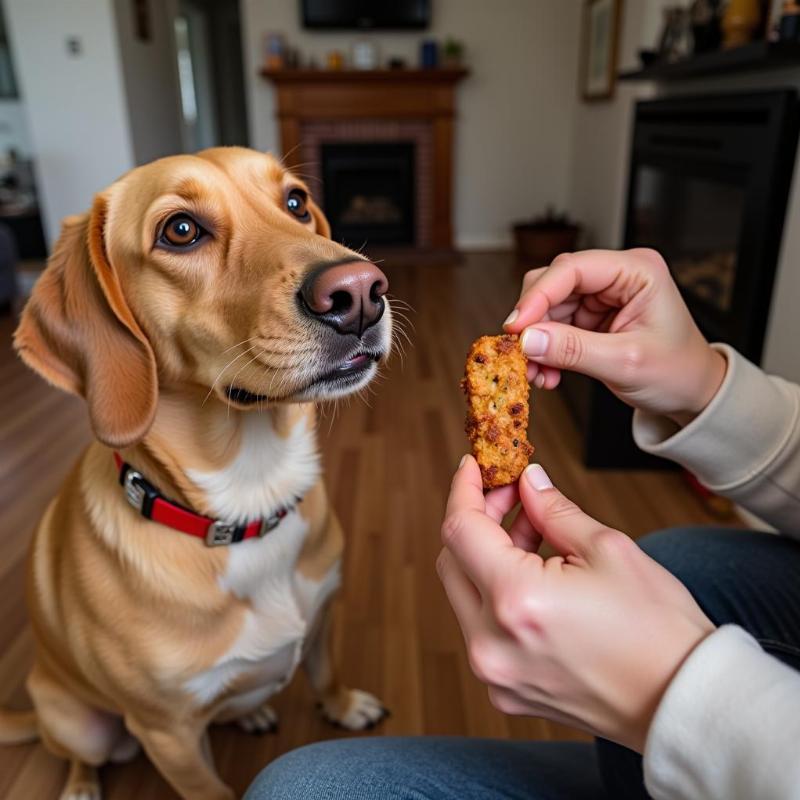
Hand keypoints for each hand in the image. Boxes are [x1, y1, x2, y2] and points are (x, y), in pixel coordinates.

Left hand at [437, 456, 714, 750]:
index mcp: (515, 601)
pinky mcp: (505, 690)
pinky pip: (482, 628)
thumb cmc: (658, 630)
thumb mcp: (608, 549)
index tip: (474, 467)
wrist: (683, 702)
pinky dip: (497, 593)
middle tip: (512, 496)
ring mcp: (495, 673)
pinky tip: (535, 573)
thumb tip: (528, 482)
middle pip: (452, 562)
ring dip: (488, 556)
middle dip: (477, 520)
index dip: (465, 490)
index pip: (461, 530)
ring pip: (465, 594)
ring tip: (534, 531)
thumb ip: (553, 510)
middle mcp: (492, 643)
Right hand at [503, 249, 726, 425]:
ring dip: (536, 341)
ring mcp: (601, 295)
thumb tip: (527, 340)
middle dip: (534, 321)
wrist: (691, 392)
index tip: (516, 328)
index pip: (573, 269)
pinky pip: (552, 326)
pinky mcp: (589, 316)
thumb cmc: (676, 372)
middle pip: (553, 283)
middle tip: (521, 354)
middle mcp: (616, 275)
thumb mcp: (625, 362)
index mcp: (637, 270)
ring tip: (538, 374)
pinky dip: (545, 351)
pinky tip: (548, 373)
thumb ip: (574, 349)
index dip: (539, 296)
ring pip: (547, 307)